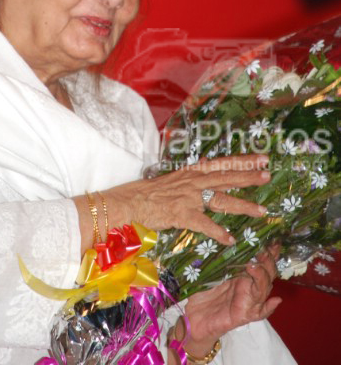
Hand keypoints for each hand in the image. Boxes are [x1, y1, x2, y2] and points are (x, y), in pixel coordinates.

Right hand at [104, 154, 270, 245]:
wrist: (128, 202)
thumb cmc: (148, 193)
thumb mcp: (172, 178)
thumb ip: (190, 176)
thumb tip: (204, 167)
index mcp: (191, 172)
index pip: (222, 163)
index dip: (242, 161)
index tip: (261, 158)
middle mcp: (193, 181)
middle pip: (226, 177)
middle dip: (249, 176)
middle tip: (269, 175)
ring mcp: (188, 197)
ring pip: (222, 199)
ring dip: (243, 205)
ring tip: (262, 211)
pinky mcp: (182, 214)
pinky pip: (205, 224)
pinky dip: (218, 232)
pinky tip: (230, 239)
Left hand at [181, 245, 280, 350]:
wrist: (193, 317)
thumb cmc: (200, 290)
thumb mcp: (210, 269)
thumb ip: (220, 256)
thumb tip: (228, 238)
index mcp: (243, 273)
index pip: (261, 261)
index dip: (270, 252)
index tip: (273, 239)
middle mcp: (249, 286)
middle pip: (268, 272)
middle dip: (268, 260)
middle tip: (264, 249)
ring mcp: (249, 301)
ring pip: (265, 288)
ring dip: (263, 276)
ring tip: (253, 265)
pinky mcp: (244, 315)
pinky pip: (260, 310)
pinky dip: (268, 305)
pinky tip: (274, 299)